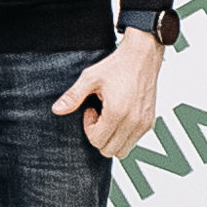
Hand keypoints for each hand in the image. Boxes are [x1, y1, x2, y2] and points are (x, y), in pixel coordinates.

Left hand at [56, 30, 165, 158]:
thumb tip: (57, 110)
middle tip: (100, 114)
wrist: (142, 56)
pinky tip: (120, 115)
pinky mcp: (149, 122)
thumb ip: (73, 96)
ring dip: (112, 138)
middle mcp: (133, 121)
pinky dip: (124, 135)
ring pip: (122, 150)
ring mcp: (143, 123)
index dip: (89, 128)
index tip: (92, 109)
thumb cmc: (118, 65)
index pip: (97, 141)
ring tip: (110, 117)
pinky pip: (133, 141)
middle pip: (109, 150)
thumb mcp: (90, 78)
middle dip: (100, 136)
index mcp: (117, 112)